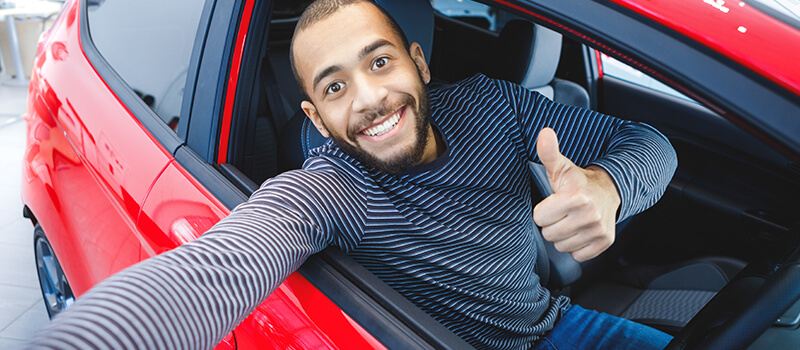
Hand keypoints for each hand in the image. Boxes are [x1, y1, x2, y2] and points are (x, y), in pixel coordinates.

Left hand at [532, 128, 620, 261]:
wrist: (609, 190)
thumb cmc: (577, 181)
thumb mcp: (561, 166)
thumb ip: (549, 153)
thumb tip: (544, 133)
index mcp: (575, 197)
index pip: (539, 217)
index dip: (543, 210)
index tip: (553, 202)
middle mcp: (590, 215)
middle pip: (549, 234)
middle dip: (552, 223)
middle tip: (562, 212)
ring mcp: (598, 230)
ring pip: (562, 246)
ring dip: (563, 235)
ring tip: (571, 220)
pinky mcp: (605, 242)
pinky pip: (577, 255)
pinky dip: (577, 246)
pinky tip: (581, 230)